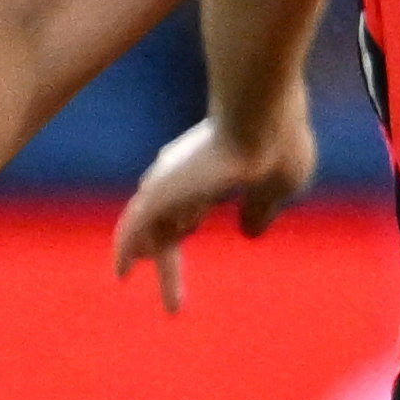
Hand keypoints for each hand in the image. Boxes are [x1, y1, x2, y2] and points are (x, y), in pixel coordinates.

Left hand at [111, 100, 314, 308]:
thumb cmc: (279, 149)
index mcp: (215, 166)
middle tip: (161, 272)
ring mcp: (169, 181)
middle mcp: (185, 169)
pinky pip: (132, 228)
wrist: (261, 125)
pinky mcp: (157, 193)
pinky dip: (125, 250)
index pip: (196, 196)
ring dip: (142, 247)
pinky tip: (121, 273)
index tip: (190, 230)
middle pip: (166, 212)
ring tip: (125, 274)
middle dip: (162, 241)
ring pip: (147, 221)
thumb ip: (261, 210)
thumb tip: (249, 232)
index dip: (190, 216)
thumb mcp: (278, 189)